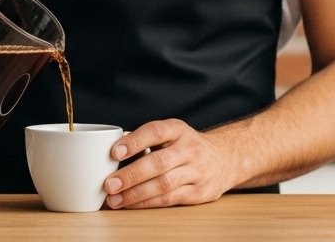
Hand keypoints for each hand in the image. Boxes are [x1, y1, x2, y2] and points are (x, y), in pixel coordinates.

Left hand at [103, 119, 232, 208]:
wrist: (224, 159)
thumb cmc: (188, 146)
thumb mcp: (172, 133)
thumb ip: (146, 139)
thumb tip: (114, 148)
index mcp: (179, 129)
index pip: (156, 132)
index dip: (135, 141)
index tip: (115, 152)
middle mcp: (190, 149)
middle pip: (158, 163)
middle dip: (131, 175)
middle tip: (109, 183)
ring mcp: (196, 171)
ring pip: (163, 184)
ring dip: (136, 194)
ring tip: (115, 199)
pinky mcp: (198, 192)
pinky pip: (169, 199)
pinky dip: (148, 203)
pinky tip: (132, 204)